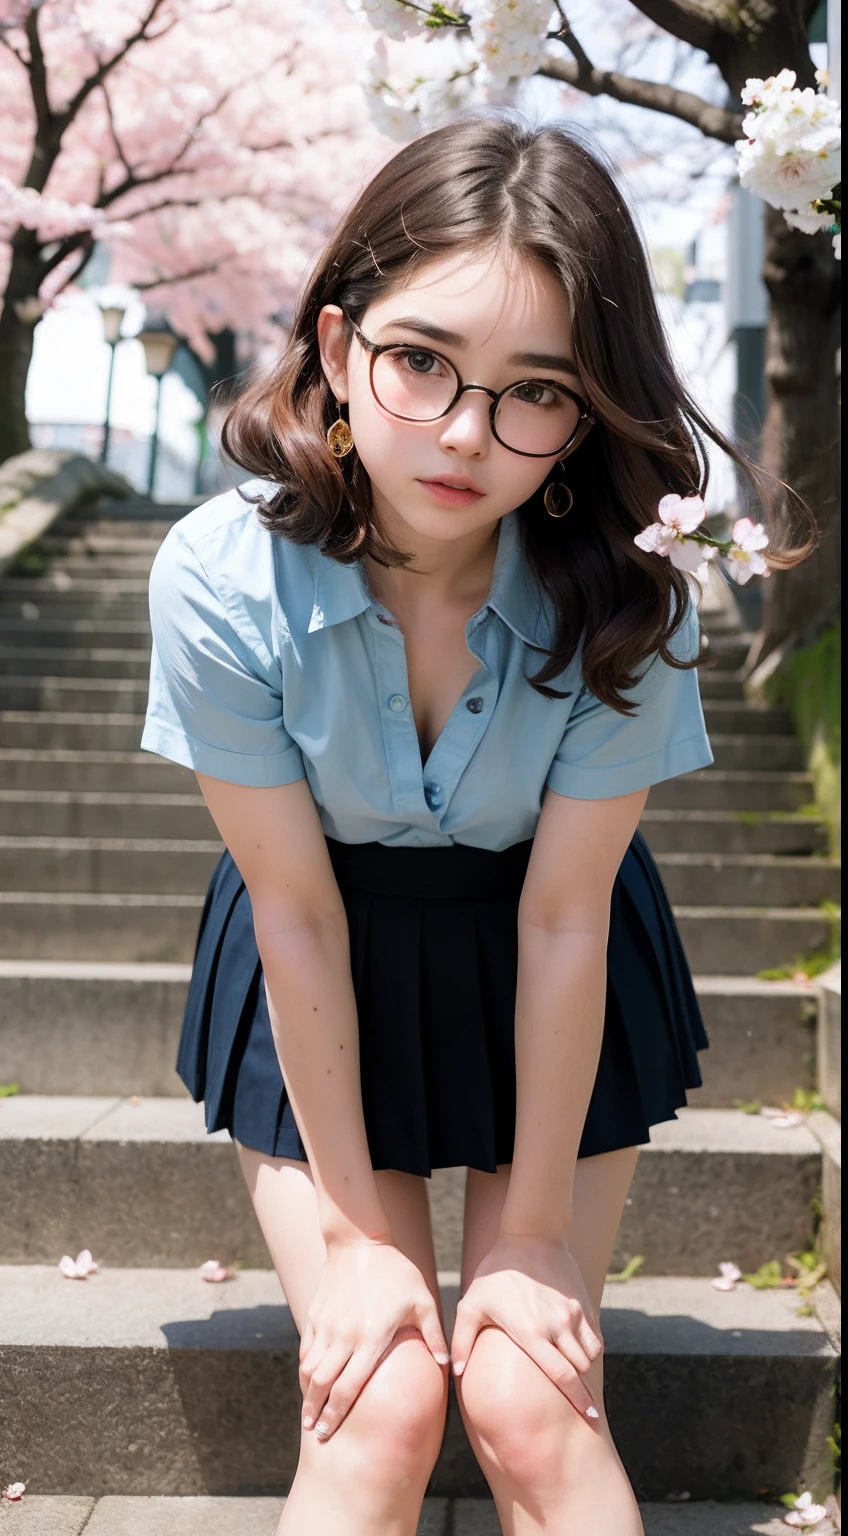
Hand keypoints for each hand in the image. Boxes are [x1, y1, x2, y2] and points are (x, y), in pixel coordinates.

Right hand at [299, 1237, 449, 1440]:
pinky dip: (305, 1368)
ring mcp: (327, 1325)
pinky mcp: (316, 1314)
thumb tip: (446, 1365)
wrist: (358, 1241)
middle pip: (324, 1384)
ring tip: (307, 1414)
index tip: (329, 1432)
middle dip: (317, 1412)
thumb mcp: (421, 1300)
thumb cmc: (396, 1271)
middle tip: (314, 1433)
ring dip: (307, 1394)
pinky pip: (306, 1349)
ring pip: (310, 1369)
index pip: (349, 1386)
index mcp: (371, 1337)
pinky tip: (307, 1381)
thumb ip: (434, 1334)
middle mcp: (344, 1335)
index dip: (337, 1413)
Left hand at [450, 1234, 603, 1422]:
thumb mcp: (471, 1304)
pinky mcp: (582, 1302)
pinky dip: (590, 1347)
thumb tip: (455, 1372)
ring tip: (575, 1375)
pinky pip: (594, 1335)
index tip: (588, 1418)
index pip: (562, 1376)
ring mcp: (573, 1313)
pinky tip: (578, 1351)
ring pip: (591, 1354)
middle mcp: (558, 1326)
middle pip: (580, 1369)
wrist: (529, 1235)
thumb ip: (463, 1340)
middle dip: (580, 1389)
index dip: (577, 1400)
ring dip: (585, 1368)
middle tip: (582, 1407)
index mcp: (532, 1333)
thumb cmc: (495, 1273)